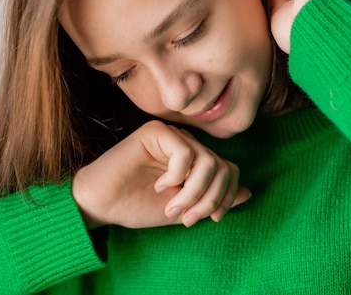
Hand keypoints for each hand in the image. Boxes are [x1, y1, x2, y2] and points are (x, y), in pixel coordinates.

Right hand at [72, 120, 250, 228]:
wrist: (102, 204)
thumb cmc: (137, 206)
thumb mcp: (184, 209)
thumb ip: (213, 200)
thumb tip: (248, 193)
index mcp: (195, 160)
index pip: (229, 170)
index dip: (226, 196)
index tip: (212, 219)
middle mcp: (187, 145)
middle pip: (222, 166)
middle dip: (209, 199)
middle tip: (188, 218)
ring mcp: (171, 136)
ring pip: (207, 161)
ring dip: (193, 193)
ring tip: (172, 207)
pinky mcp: (155, 132)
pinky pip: (184, 152)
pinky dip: (176, 176)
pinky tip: (159, 186)